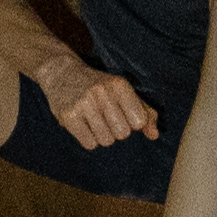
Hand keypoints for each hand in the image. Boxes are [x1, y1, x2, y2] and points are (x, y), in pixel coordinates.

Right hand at [42, 55, 158, 150]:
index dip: (132, 123)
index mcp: (119, 85)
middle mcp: (102, 92)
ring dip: (101, 136)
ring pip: (106, 141)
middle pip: (123, 134)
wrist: (61, 72)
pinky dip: (88, 139)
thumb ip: (145, 113)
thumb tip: (154, 135)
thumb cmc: (98, 86)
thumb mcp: (123, 92)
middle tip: (105, 118)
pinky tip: (83, 125)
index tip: (122, 114)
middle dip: (116, 130)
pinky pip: (89, 144)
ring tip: (93, 121)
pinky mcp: (68, 115)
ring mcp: (84, 103)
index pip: (139, 121)